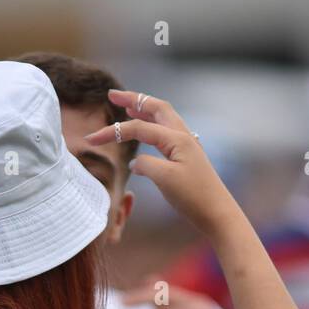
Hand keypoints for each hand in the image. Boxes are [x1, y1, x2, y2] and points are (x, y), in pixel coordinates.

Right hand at [86, 89, 234, 238]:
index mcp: (176, 138)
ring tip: (127, 106)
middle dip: (133, 99)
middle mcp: (183, 136)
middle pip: (156, 108)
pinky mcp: (187, 157)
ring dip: (144, 109)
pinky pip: (167, 132)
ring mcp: (187, 145)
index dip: (113, 131)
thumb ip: (146, 165)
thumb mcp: (165, 180)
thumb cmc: (193, 197)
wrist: (217, 213)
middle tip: (112, 94)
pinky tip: (147, 132)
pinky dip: (153, 125)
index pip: (139, 128)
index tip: (91, 139)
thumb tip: (135, 161)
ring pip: (163, 118)